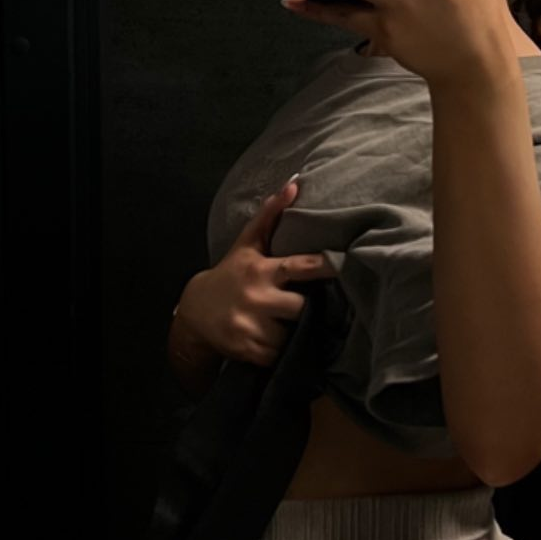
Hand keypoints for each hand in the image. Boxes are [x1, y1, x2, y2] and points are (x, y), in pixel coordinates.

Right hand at [178, 178, 338, 368]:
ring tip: (300, 327)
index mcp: (263, 270)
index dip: (325, 267)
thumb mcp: (248, 244)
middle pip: (302, 308)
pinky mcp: (248, 350)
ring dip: (301, 334)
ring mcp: (251, 326)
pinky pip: (280, 355)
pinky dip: (286, 351)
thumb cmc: (231, 273)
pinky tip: (285, 343)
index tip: (345, 264)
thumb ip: (270, 214)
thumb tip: (295, 184)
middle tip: (320, 309)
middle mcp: (257, 298)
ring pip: (293, 335)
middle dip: (312, 310)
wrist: (195, 312)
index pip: (300, 267)